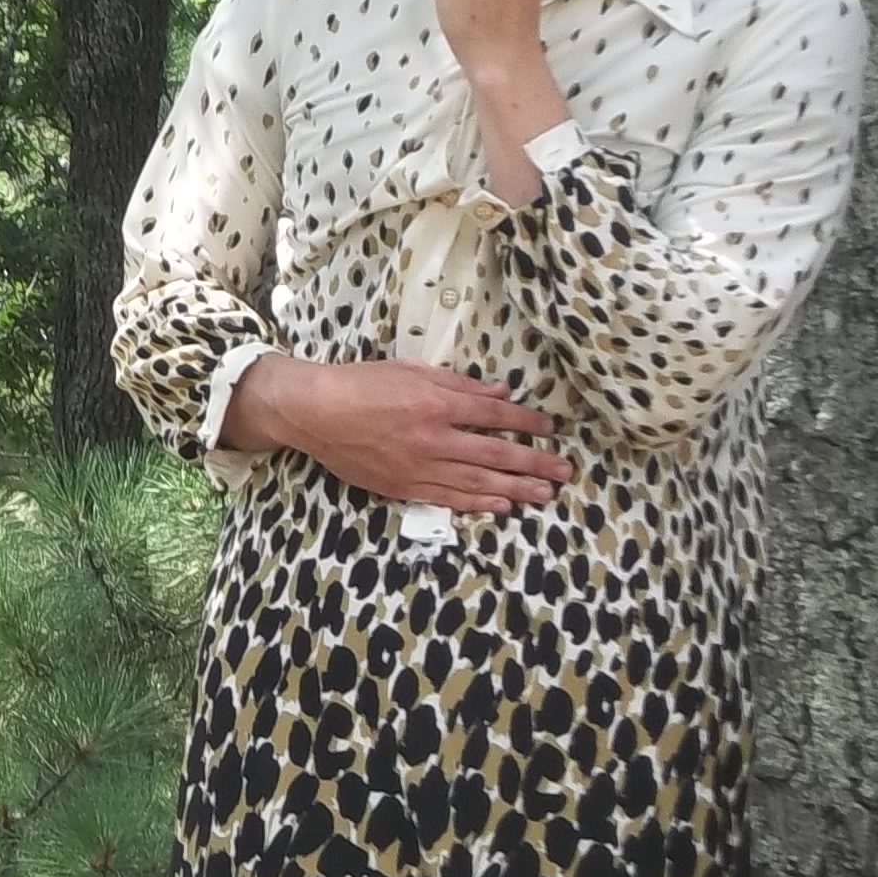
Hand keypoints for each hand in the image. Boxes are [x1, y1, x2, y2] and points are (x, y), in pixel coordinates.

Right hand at [247, 356, 570, 512]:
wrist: (312, 412)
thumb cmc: (358, 384)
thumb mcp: (410, 370)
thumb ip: (457, 383)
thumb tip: (499, 391)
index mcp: (436, 404)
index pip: (494, 414)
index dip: (527, 421)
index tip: (551, 428)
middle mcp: (433, 439)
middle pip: (496, 453)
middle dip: (535, 462)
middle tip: (564, 472)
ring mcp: (418, 467)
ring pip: (477, 482)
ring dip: (515, 489)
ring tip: (544, 495)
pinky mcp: (402, 487)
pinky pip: (448, 498)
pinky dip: (477, 503)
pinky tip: (501, 506)